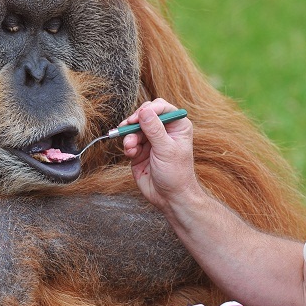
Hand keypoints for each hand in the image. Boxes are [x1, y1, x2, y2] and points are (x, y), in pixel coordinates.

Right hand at [121, 98, 198, 212]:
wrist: (169, 197)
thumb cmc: (176, 174)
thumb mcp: (166, 149)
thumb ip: (154, 129)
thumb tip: (145, 110)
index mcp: (177, 126)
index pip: (162, 107)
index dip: (149, 109)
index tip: (139, 117)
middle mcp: (164, 130)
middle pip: (145, 115)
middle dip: (135, 121)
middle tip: (128, 126)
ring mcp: (151, 140)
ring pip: (135, 128)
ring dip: (130, 135)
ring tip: (130, 147)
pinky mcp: (140, 150)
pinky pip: (129, 141)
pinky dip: (128, 145)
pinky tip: (131, 153)